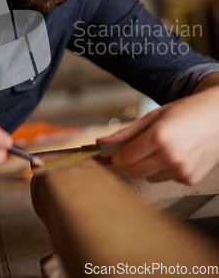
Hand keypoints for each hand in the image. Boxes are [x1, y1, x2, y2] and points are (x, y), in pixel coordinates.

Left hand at [97, 86, 218, 184]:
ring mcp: (182, 170)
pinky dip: (167, 170)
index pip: (124, 158)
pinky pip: (167, 179)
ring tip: (164, 148)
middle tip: (141, 148)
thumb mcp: (153, 116)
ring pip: (150, 177)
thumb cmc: (187, 112)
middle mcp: (170, 156)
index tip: (117, 153)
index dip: (117, 156)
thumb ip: (126, 132)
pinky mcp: (191, 179)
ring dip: (150, 166)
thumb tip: (100, 142)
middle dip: (132, 162)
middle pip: (134, 172)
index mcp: (158, 136)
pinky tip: (178, 154)